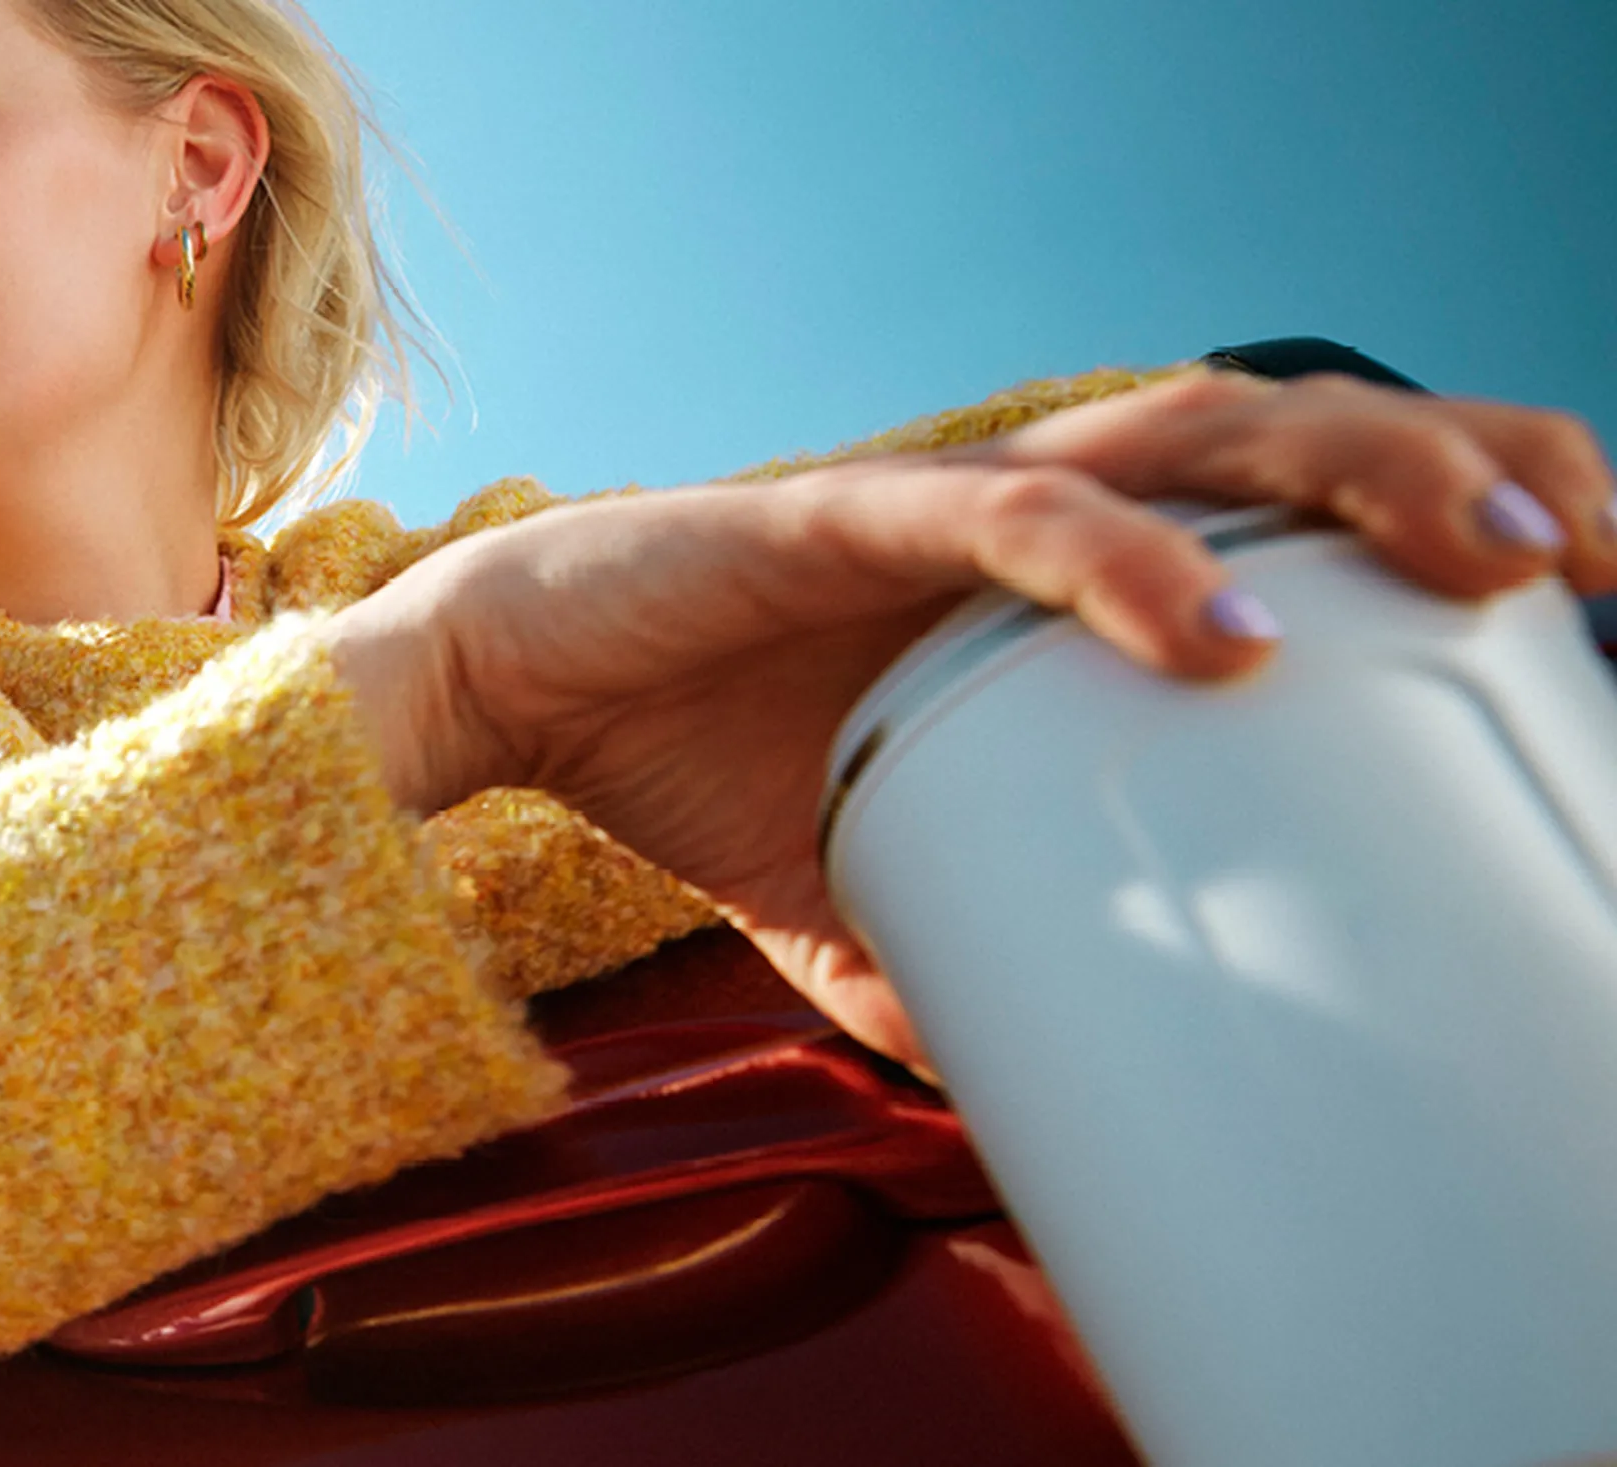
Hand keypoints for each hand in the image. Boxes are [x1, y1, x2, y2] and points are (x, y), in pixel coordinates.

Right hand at [341, 371, 1613, 1064]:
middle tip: (1583, 558)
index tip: (1584, 591)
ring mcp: (938, 502)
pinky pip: (1001, 517)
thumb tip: (1040, 1105)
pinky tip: (1218, 629)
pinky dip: (1124, 564)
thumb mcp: (868, 882)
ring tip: (1476, 555)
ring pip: (1188, 434)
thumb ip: (964, 956)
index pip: (1293, 491)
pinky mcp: (833, 518)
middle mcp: (1025, 507)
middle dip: (1460, 467)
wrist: (508, 682)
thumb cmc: (696, 752)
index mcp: (1061, 573)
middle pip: (1291, 428)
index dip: (1448, 506)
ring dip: (1351, 480)